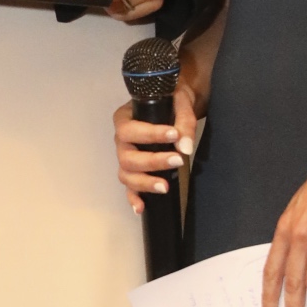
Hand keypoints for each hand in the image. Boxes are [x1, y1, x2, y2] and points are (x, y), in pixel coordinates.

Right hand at [114, 71, 200, 215]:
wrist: (175, 103)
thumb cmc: (173, 98)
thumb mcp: (181, 101)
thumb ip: (183, 121)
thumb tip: (185, 148)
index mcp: (125, 118)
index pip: (131, 130)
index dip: (151, 135)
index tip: (174, 135)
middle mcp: (121, 140)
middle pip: (127, 157)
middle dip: (152, 161)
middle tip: (178, 160)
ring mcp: (126, 157)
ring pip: (126, 174)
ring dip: (144, 182)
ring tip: (166, 187)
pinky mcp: (134, 171)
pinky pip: (129, 187)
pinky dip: (133, 198)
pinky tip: (141, 208)